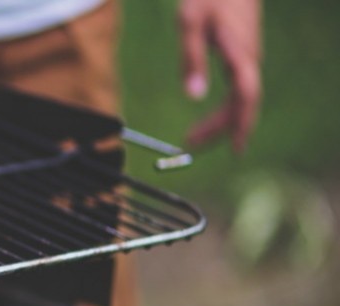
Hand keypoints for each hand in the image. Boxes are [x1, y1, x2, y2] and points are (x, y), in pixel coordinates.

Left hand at [179, 0, 261, 152]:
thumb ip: (191, 58)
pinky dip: (226, 109)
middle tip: (191, 146)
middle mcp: (249, 60)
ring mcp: (247, 59)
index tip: (235, 148)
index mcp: (240, 54)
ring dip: (220, 122)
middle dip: (220, 129)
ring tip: (194, 138)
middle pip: (241, 104)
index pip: (245, 96)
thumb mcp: (190, 23)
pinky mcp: (241, 57)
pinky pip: (238, 91)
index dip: (241, 124)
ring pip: (240, 99)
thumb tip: (193, 97)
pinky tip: (213, 120)